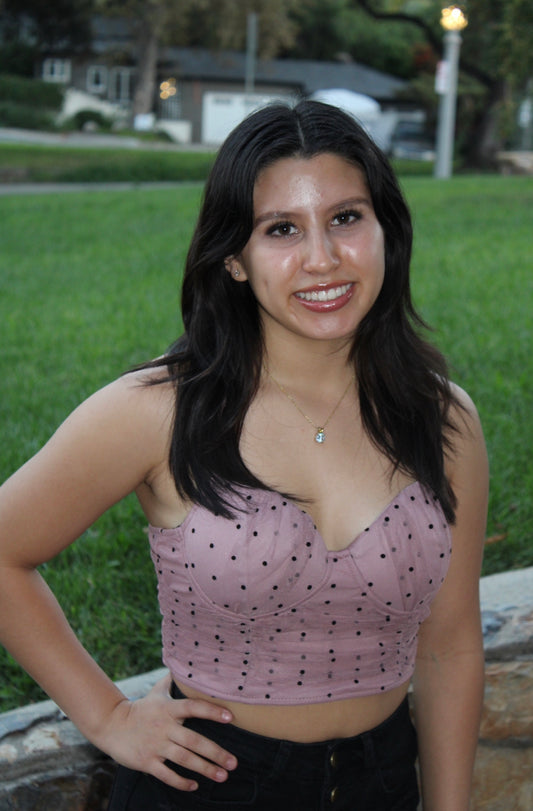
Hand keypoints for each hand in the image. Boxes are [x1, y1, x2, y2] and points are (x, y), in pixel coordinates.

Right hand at [97, 673, 237, 790]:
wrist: (111, 725)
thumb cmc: (140, 708)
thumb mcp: (156, 693)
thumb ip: (172, 681)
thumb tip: (186, 665)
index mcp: (169, 709)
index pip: (193, 707)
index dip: (212, 711)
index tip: (230, 717)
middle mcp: (164, 727)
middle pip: (194, 741)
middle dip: (216, 753)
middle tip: (233, 763)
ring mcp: (155, 745)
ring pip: (184, 759)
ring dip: (205, 769)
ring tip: (222, 775)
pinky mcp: (147, 762)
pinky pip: (167, 775)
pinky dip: (181, 782)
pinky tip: (195, 786)